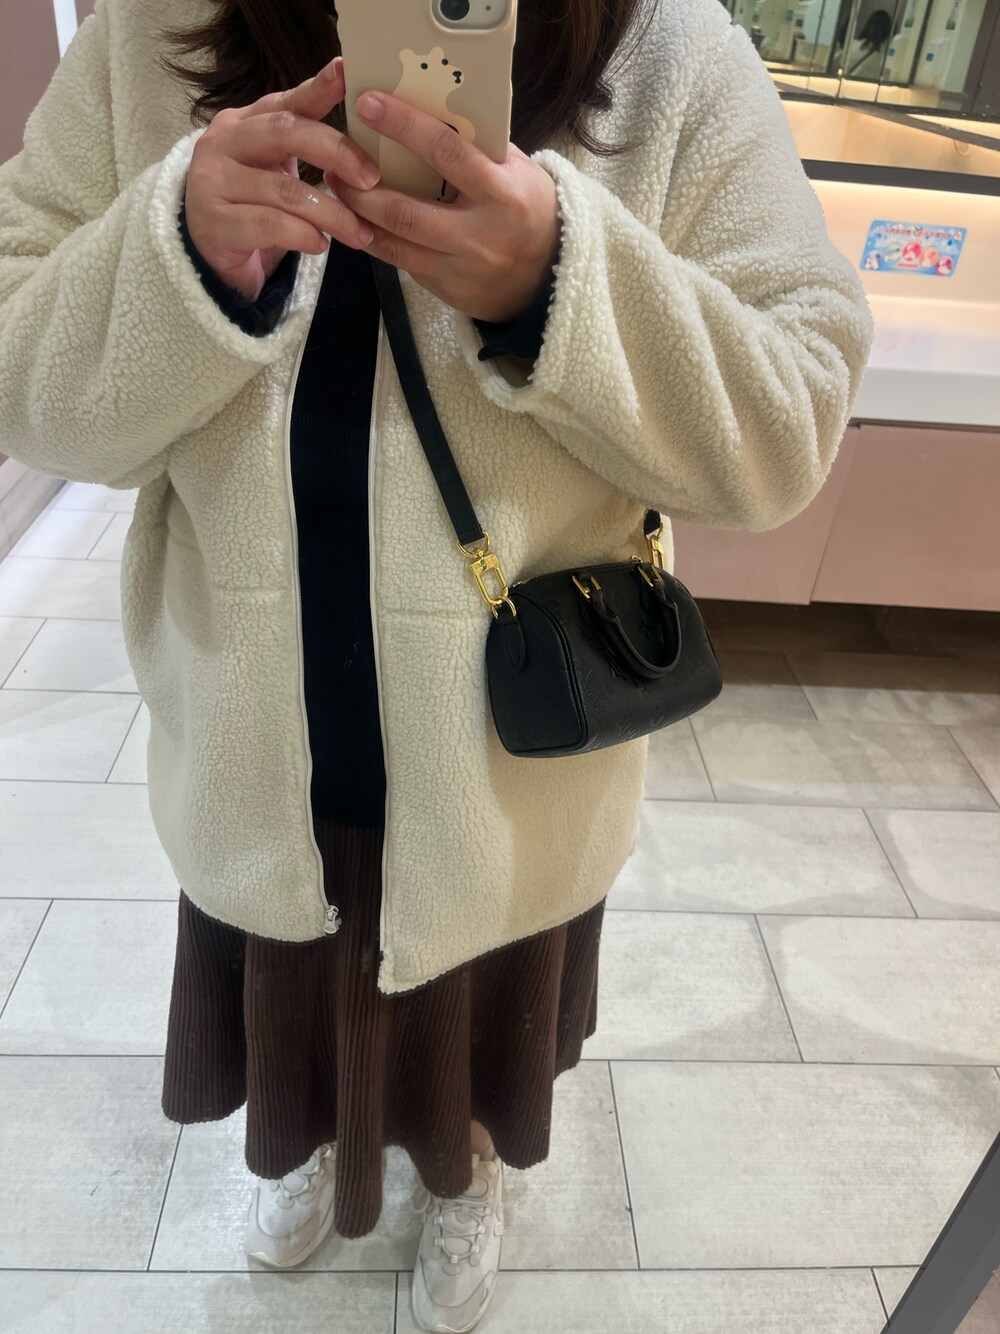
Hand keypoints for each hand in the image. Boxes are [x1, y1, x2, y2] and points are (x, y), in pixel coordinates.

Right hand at [184, 56, 380, 300]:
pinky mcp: (212, 222)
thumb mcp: (278, 170)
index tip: (347, 73)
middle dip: (336, 152)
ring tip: (358, 233)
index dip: (318, 88)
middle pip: (285, 132)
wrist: (211, 257)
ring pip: (284, 189)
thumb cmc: (253, 208)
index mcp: (243, 122)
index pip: (286, 102)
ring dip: (331, 213)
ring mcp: (212, 181)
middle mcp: (222, 142)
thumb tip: (366, 135)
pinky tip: (321, 245)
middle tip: (370, 179)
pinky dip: (303, 236)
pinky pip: (269, 225)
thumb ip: (306, 147)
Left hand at [325, 91, 560, 323]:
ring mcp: (460, 269)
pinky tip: (361, 221)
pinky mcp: (446, 290)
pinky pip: (403, 264)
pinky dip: (377, 241)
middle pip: (405, 212)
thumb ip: (477, 147)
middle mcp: (478, 235)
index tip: (369, 105)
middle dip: (362, 188)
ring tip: (338, 192)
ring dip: (359, 217)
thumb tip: (428, 109)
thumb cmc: (528, 210)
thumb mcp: (516, 171)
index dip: (403, 126)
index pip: (446, 153)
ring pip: (395, 245)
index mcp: (501, 194)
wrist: (548, 278)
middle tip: (335, 164)